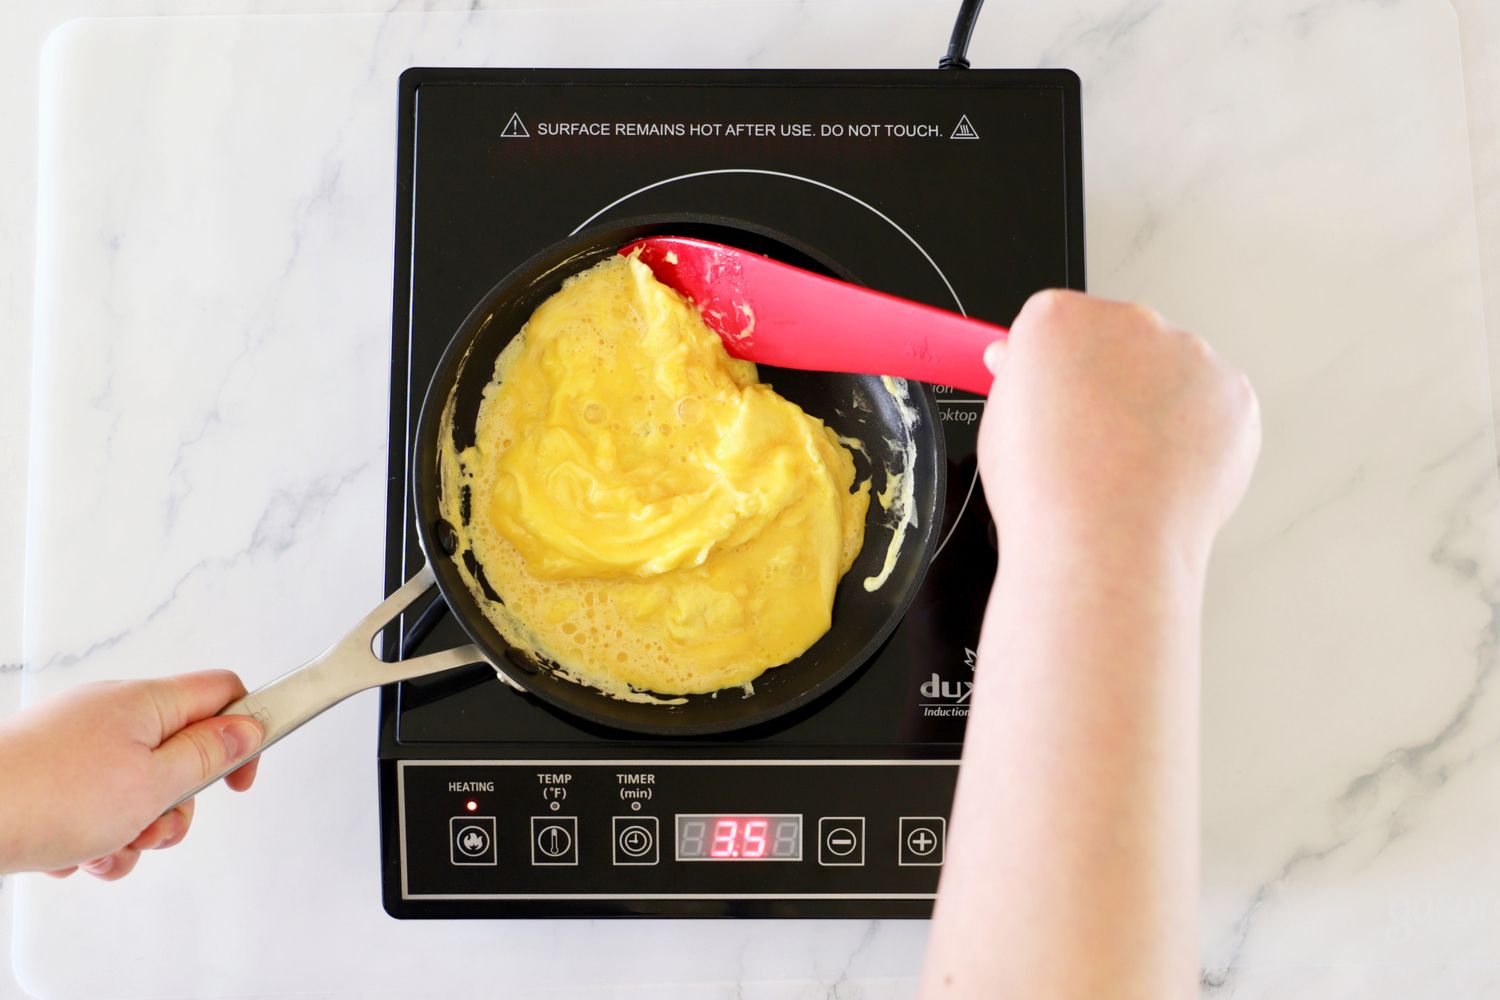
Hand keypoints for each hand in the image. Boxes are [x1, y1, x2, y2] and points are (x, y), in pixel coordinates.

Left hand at [0, 671, 262, 879]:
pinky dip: (93, 836)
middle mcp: (111, 713)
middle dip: (176, 805)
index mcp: (145, 702)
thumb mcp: (154, 784)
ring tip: (102, 847)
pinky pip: (94, 805)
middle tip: (156, 826)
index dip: (244, 733)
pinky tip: (70, 854)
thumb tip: (247, 727)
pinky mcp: (48, 773)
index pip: (223, 693)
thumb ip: (208, 755)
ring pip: (136, 789)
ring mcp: (76, 743)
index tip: (237, 779)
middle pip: (179, 753)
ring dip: (133, 830)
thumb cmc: (47, 797)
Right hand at [980, 290, 1260, 570]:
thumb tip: (1025, 367)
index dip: (1053, 370)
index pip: (1057, 325)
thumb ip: (1019, 379)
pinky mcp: (1233, 391)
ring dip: (1155, 405)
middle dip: (1109, 381)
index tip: (1054, 401)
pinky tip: (1164, 470)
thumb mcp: (998, 426)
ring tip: (1127, 465)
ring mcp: (1188, 353)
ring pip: (1169, 371)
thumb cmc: (1049, 495)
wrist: (1105, 545)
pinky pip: (1211, 403)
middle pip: (1117, 339)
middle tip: (1091, 440)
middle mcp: (1127, 321)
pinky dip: (1196, 433)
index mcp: (1058, 319)